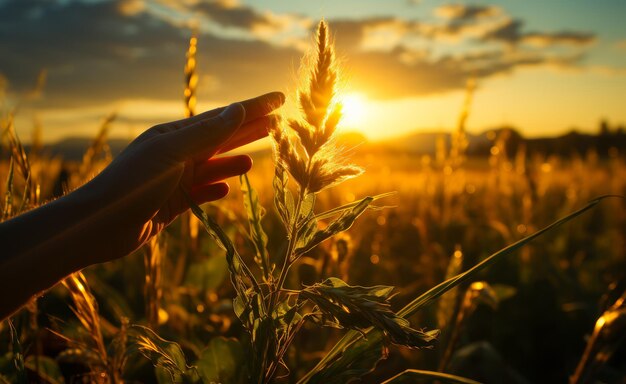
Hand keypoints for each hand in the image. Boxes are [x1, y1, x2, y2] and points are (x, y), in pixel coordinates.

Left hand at [84, 92, 283, 259]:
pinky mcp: (172, 204)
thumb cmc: (134, 183)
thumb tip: (238, 110)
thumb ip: (207, 133)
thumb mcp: (172, 153)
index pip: (222, 118)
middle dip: (249, 131)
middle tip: (277, 123)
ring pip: (213, 167)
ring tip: (255, 158)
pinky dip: (214, 188)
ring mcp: (175, 180)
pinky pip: (201, 193)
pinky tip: (227, 188)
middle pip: (221, 140)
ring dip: (233, 161)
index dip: (253, 108)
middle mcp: (176, 155)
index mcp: (174, 136)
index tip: (279, 98)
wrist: (100, 225)